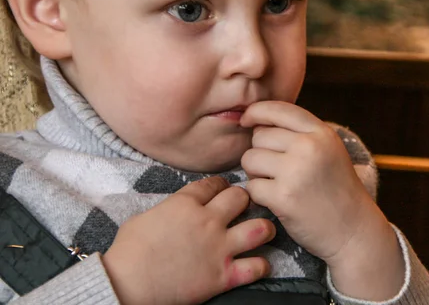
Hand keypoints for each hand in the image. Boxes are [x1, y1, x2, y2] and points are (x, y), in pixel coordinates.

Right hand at [102, 177, 275, 304]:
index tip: (222, 189)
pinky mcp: (223, 275)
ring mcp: (219, 247)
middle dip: (244, 199)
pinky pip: (257, 267)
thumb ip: (169, 208)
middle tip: (242, 207)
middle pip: (241, 197)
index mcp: (186, 203)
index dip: (221, 184)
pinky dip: (261, 266)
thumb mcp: (145, 216)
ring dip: (264, 228)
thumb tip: (177, 210)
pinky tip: (258, 264)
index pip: (214, 183)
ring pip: (260, 228)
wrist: (127, 284)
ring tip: (262, 230)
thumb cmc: (128, 250)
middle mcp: (208, 220)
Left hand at [240, 101, 374, 262]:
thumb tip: (257, 121)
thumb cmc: (336, 189)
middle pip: (259, 136)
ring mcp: (296, 172)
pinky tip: (277, 200)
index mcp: (321, 133)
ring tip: (276, 183)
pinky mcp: (283, 197)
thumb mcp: (328, 150)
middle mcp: (309, 147)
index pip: (278, 109)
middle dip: (260, 152)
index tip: (247, 120)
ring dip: (256, 173)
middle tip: (276, 170)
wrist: (353, 230)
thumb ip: (300, 133)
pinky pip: (251, 186)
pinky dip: (258, 195)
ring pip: (250, 159)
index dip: (256, 111)